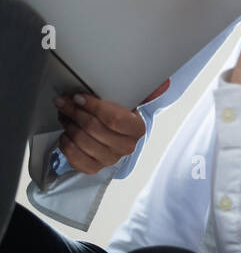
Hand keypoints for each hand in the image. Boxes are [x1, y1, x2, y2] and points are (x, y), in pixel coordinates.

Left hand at [53, 79, 168, 174]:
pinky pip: (74, 157)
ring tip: (65, 115)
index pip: (114, 119)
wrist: (115, 135)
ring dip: (69, 126)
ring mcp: (109, 159)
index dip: (93, 107)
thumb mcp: (131, 100)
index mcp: (137, 129)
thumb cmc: (119, 115)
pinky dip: (66, 144)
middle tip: (65, 101)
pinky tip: (67, 133)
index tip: (79, 97)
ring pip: (81, 141)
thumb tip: (164, 84)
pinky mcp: (94, 168)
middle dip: (75, 112)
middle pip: (94, 129)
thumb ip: (146, 91)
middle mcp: (126, 147)